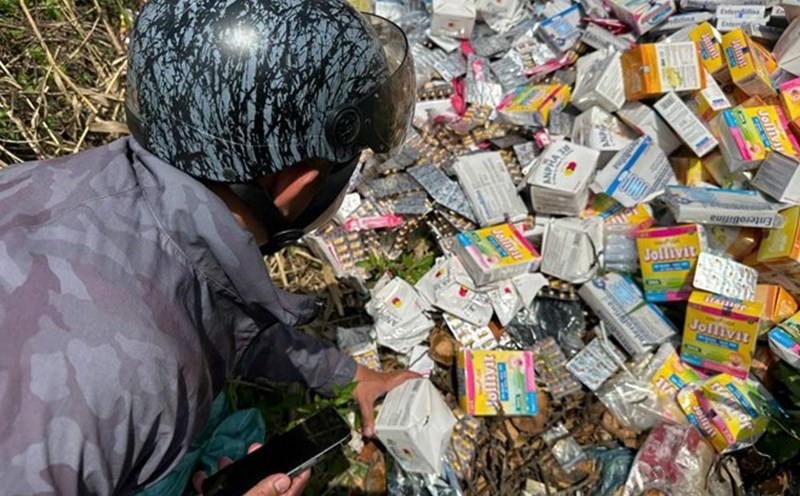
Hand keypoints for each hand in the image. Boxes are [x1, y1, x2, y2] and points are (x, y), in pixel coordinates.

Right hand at [192, 443, 310, 495]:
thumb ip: (262, 493)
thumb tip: (283, 479)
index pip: (290, 490)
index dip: (300, 473)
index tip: (306, 457)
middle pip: (265, 484)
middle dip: (258, 463)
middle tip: (255, 447)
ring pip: (241, 487)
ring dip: (230, 472)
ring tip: (223, 460)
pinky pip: (217, 494)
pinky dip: (208, 486)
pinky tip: (200, 477)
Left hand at [352, 365, 420, 437]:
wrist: (345, 373)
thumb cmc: (356, 381)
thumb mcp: (364, 402)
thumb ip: (367, 418)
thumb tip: (370, 431)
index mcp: (387, 381)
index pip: (405, 376)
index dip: (415, 376)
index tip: (422, 377)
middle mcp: (384, 378)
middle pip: (401, 375)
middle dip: (409, 378)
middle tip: (416, 382)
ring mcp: (378, 378)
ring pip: (393, 377)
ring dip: (399, 381)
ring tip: (404, 388)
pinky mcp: (371, 379)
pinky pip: (385, 380)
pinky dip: (389, 385)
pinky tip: (386, 392)